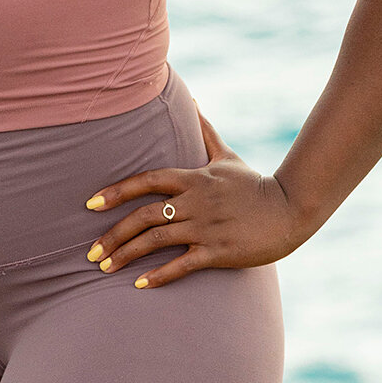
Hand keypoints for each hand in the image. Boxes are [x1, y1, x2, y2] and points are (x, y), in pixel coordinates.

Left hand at [83, 111, 307, 288]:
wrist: (291, 210)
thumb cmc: (254, 184)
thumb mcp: (226, 156)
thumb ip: (204, 131)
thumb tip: (193, 97)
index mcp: (192, 179)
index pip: (145, 181)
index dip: (116, 192)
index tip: (90, 204)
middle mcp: (194, 202)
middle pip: (143, 215)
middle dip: (113, 234)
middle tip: (90, 252)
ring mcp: (206, 227)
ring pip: (157, 240)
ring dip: (127, 255)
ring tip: (104, 268)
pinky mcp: (219, 251)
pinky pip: (183, 265)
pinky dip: (160, 275)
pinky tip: (140, 285)